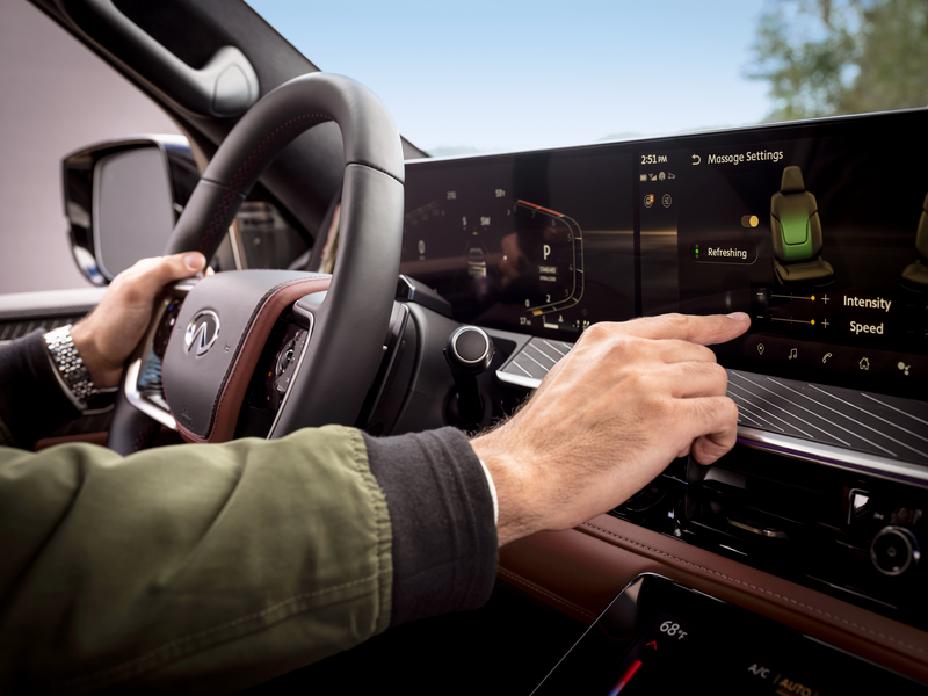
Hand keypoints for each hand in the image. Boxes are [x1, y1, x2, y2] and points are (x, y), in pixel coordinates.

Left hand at [71, 253, 206, 386]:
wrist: (98, 359)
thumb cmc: (109, 325)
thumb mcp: (137, 290)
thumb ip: (164, 270)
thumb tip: (195, 260)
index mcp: (148, 274)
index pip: (184, 265)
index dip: (198, 273)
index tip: (204, 283)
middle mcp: (155, 292)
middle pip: (191, 292)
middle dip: (194, 303)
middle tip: (182, 311)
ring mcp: (160, 313)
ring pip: (190, 314)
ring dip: (189, 324)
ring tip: (176, 329)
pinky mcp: (164, 333)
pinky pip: (185, 333)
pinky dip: (184, 338)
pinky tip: (175, 340)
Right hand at [471, 312, 749, 544]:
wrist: (526, 472)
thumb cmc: (541, 441)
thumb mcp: (570, 379)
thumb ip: (610, 371)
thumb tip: (646, 387)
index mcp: (606, 341)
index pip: (674, 323)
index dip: (713, 325)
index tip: (734, 324)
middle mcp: (630, 354)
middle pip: (701, 355)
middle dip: (700, 389)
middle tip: (684, 419)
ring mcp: (650, 383)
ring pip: (716, 382)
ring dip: (711, 413)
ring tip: (690, 440)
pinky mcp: (667, 418)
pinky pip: (722, 414)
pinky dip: (722, 436)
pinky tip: (703, 450)